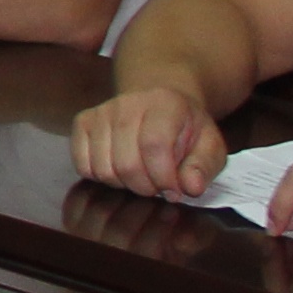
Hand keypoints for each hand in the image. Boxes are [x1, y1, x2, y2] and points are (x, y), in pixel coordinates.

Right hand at [68, 84, 227, 199]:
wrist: (160, 101)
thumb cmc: (186, 128)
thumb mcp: (210, 145)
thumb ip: (203, 167)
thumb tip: (190, 187)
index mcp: (164, 103)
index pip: (154, 145)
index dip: (163, 177)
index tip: (174, 191)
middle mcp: (127, 103)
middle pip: (126, 162)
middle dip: (145, 187)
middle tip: (158, 187)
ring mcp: (101, 112)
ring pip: (103, 168)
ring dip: (123, 184)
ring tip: (141, 178)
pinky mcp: (83, 122)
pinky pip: (83, 165)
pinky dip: (101, 178)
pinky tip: (120, 171)